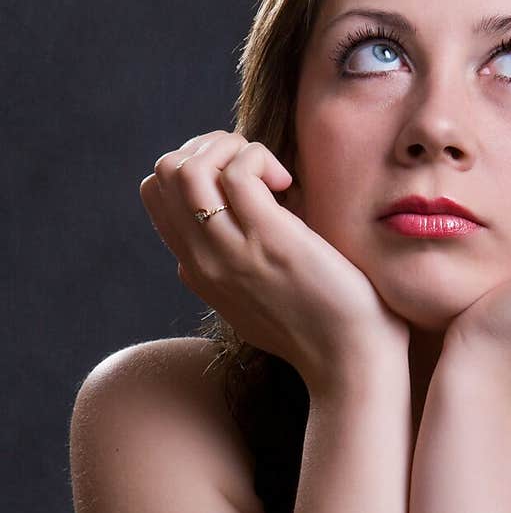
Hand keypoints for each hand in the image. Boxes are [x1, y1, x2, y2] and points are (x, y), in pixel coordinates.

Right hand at [140, 131, 409, 397]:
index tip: (242, 180)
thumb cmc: (325, 327)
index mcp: (198, 272)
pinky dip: (260, 158)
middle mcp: (202, 261)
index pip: (157, 195)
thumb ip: (242, 262)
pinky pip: (237, 171)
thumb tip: (260, 203)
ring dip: (230, 148)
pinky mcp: (266, 239)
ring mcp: (229, 251)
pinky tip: (289, 183)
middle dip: (209, 148)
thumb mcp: (264, 297)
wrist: (350, 365)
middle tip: (257, 169)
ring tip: (271, 173)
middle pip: (162, 174)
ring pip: (185, 168)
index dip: (196, 167)